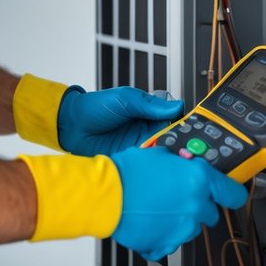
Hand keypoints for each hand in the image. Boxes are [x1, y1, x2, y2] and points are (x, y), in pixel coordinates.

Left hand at [57, 87, 184, 155]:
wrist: (71, 126)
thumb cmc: (95, 107)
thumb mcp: (125, 100)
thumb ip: (150, 105)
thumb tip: (177, 105)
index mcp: (148, 111)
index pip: (173, 118)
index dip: (184, 124)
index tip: (194, 130)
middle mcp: (147, 128)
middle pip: (171, 137)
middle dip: (179, 142)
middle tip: (188, 147)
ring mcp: (140, 144)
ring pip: (161, 150)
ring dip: (168, 154)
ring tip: (176, 157)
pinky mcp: (131, 158)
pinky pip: (147, 162)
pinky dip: (154, 164)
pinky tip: (160, 165)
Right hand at [109, 146, 248, 260]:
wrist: (105, 195)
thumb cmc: (128, 172)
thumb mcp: (160, 154)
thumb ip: (181, 163)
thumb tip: (186, 165)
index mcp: (199, 180)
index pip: (234, 193)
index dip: (232, 192)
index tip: (229, 193)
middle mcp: (195, 206)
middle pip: (211, 212)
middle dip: (198, 204)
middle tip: (177, 195)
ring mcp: (182, 228)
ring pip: (191, 227)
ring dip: (180, 219)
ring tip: (158, 206)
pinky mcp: (166, 244)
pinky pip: (172, 241)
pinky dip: (164, 234)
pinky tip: (150, 221)